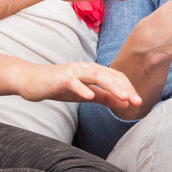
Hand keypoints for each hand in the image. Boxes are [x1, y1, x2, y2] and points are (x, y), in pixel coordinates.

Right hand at [16, 61, 142, 109]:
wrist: (32, 81)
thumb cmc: (60, 87)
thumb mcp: (85, 94)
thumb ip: (104, 97)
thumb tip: (125, 104)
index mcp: (93, 71)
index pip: (116, 76)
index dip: (129, 88)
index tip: (139, 101)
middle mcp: (85, 68)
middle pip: (110, 75)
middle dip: (125, 88)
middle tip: (137, 101)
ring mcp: (73, 72)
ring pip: (95, 75)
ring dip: (111, 86)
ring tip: (123, 97)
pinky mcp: (60, 78)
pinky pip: (72, 82)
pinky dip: (82, 88)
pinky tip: (90, 97)